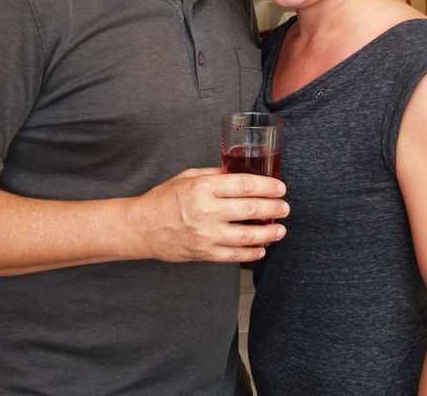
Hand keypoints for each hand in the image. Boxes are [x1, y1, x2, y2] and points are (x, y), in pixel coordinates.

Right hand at [125, 167, 288, 263]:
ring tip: (280, 230)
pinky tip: (261, 249)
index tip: (280, 188)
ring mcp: (206, 235)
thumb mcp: (187, 177)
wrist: (141, 228)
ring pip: (247, 235)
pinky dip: (251, 253)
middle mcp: (206, 211)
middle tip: (285, 208)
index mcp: (203, 188)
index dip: (267, 186)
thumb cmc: (162, 200)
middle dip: (274, 208)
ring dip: (269, 233)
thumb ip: (214, 175)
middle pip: (250, 208)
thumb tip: (238, 172)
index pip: (244, 185)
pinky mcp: (204, 253)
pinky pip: (234, 255)